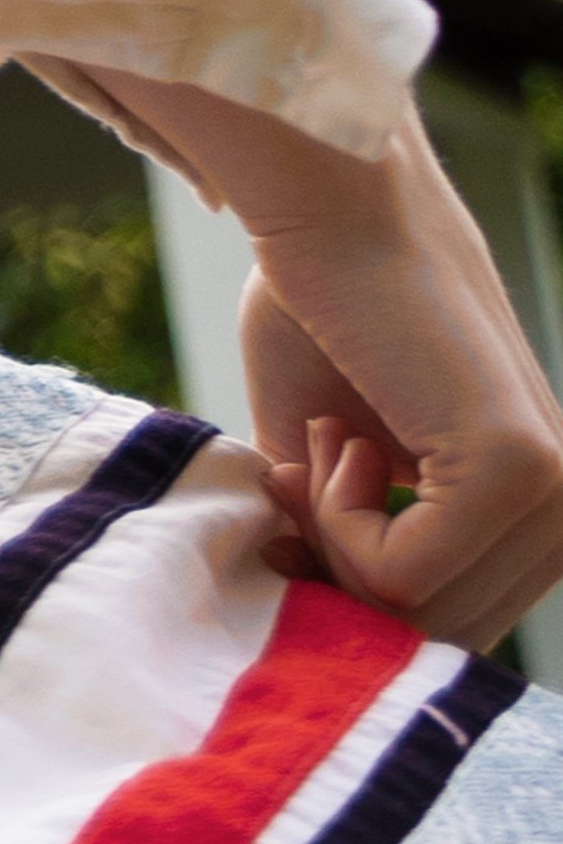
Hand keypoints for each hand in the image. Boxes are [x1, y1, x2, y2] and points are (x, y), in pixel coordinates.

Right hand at [32, 61, 562, 648]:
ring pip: (417, 611)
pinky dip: (337, 522)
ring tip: (331, 443)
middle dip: (340, 568)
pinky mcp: (522, 471)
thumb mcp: (332, 458)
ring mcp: (557, 490)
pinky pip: (401, 574)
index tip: (306, 492)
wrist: (330, 214)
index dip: (352, 584)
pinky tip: (341, 438)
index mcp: (539, 503)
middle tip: (313, 463)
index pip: (456, 621)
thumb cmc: (318, 309)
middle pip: (437, 630)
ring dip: (335, 540)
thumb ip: (350, 544)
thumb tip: (318, 622)